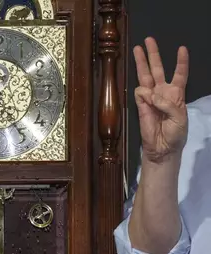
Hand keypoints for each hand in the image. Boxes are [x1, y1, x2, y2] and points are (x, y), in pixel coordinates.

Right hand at [134, 37, 188, 162]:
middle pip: (157, 69)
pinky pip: (140, 93)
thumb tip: (150, 94)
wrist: (163, 148)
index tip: (182, 48)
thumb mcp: (180, 117)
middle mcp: (162, 93)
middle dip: (153, 54)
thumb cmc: (176, 134)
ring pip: (144, 76)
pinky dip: (144, 95)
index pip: (180, 74)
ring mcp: (150, 98)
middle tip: (148, 40)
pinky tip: (148, 100)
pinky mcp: (140, 105)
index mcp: (177, 95)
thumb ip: (168, 104)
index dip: (181, 62)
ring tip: (136, 49)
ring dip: (141, 62)